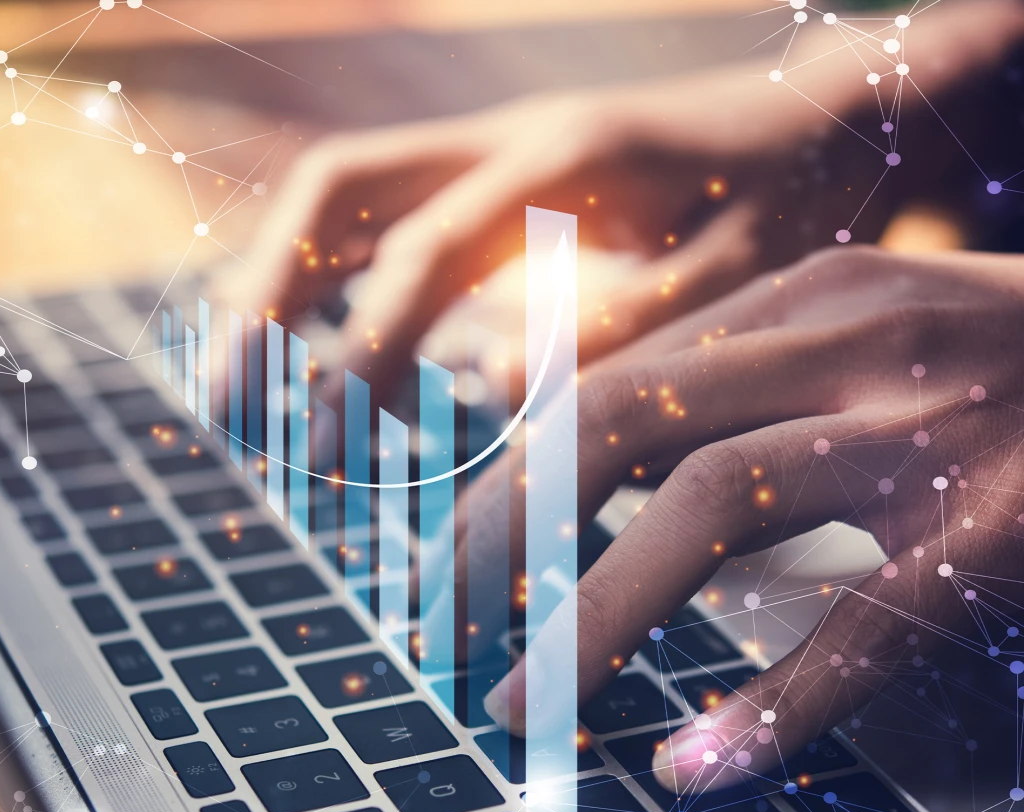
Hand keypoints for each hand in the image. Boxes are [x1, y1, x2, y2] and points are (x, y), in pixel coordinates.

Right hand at [227, 0, 1022, 406]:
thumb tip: (480, 385)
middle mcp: (504, 138)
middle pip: (337, 189)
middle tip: (230, 403)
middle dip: (266, 294)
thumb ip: (613, 332)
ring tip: (240, 381)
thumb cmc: (787, 206)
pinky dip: (329, 278)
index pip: (418, 259)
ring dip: (276, 279)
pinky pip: (382, 215)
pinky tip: (316, 346)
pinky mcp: (493, 178)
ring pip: (343, 194)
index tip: (326, 448)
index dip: (360, 356)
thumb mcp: (730, 280)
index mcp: (560, 162)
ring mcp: (490, 149)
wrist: (820, 124)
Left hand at [471, 244, 1023, 793]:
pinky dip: (775, 707)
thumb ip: (734, 390)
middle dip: (504, 544)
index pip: (600, 389)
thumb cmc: (1000, 373)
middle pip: (616, 427)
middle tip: (443, 642)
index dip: (506, 488)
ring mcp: (930, 425)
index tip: (449, 572)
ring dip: (591, 621)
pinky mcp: (1010, 523)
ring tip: (521, 712)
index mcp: (798, 304)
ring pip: (711, 507)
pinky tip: (698, 770)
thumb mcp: (856, 346)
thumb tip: (591, 472)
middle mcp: (849, 341)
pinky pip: (869, 624)